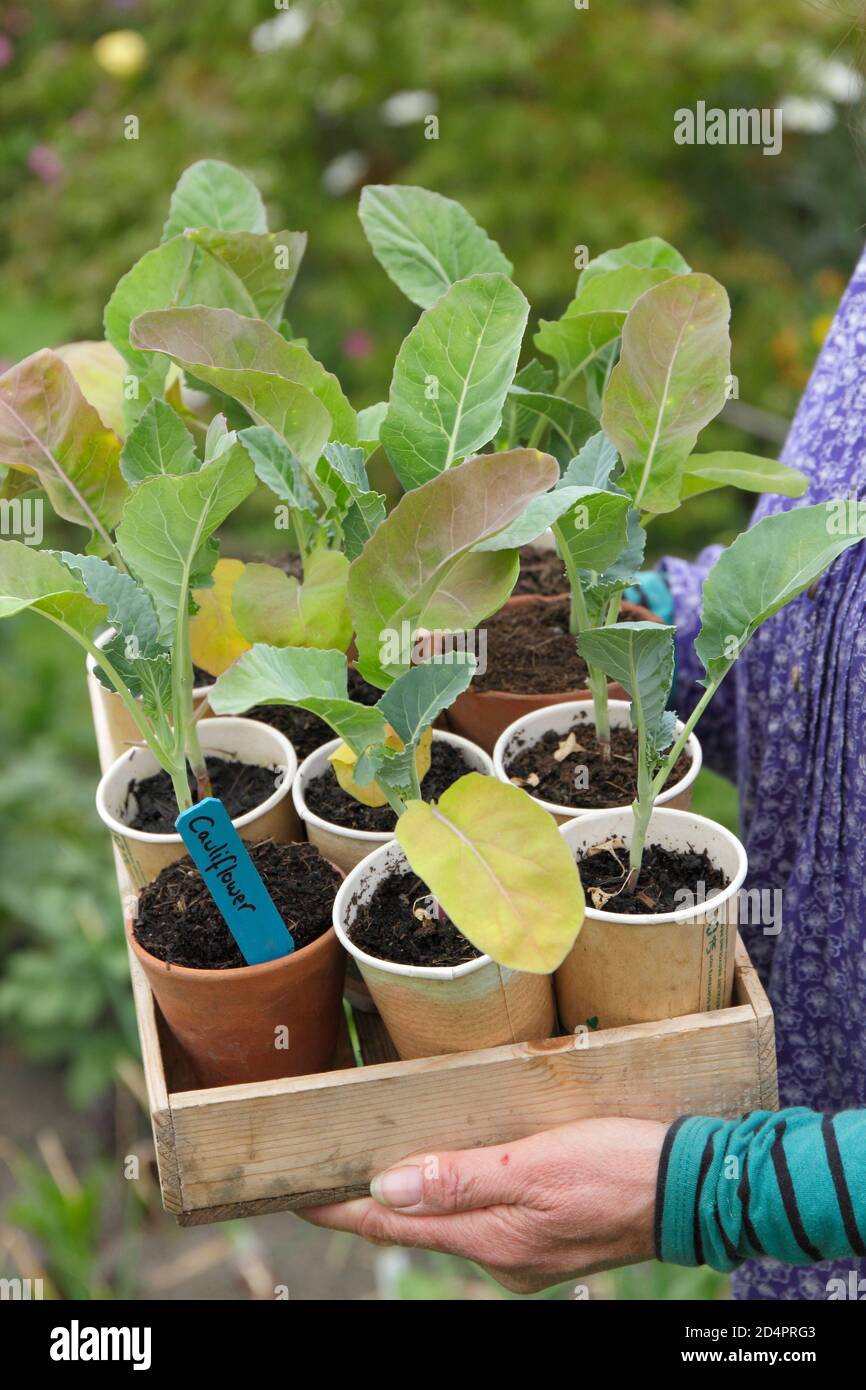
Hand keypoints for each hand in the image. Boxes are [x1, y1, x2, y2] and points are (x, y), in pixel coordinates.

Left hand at [299, 1117, 665, 1293]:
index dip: (340, 1209)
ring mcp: (523, 1251)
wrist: (692, 1190)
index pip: (391, 1225)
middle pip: (414, 1226)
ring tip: (371, 1163)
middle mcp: (499, 1255)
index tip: (295, 1194)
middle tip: (323, 1170)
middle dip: (367, 1202)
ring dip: (408, 1196)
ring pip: (447, 1221)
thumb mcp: (535, 1165)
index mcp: (490, 1239)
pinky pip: (480, 1216)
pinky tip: (446, 1169)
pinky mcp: (545, 1236)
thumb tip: (383, 1188)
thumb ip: (458, 1179)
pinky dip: (452, 1194)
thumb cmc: (617, 1167)